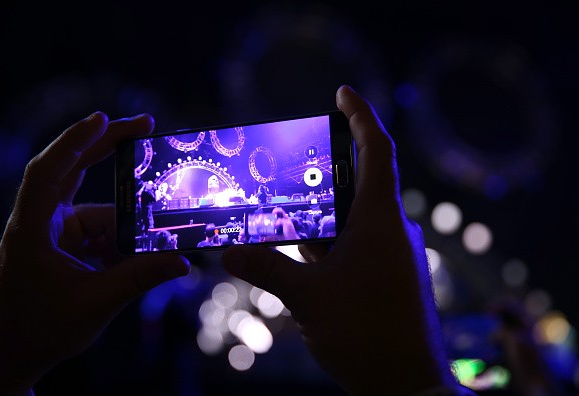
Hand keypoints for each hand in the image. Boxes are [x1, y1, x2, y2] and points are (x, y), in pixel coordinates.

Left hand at [0, 112, 189, 394]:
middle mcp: (40, 220)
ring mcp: (53, 230)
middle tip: (146, 126)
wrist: (12, 353)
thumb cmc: (39, 329)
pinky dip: (120, 242)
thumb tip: (181, 261)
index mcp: (33, 229)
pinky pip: (101, 231)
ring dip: (125, 225)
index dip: (74, 141)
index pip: (47, 172)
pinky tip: (131, 262)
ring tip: (148, 248)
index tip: (105, 118)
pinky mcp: (66, 243)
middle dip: (109, 147)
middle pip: (74, 169)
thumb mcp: (94, 304)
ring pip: (99, 210)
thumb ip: (139, 278)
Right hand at [222, 85, 459, 394]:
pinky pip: (355, 245)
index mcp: (380, 220)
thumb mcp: (307, 297)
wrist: (407, 385)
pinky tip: (298, 252)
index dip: (360, 115)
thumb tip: (229, 251)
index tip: (342, 92)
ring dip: (319, 214)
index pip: (376, 150)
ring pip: (352, 219)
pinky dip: (327, 242)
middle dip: (323, 170)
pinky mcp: (388, 276)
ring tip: (281, 209)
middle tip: (287, 162)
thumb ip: (267, 267)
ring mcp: (391, 254)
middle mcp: (391, 230)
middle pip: (357, 182)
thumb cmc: (366, 334)